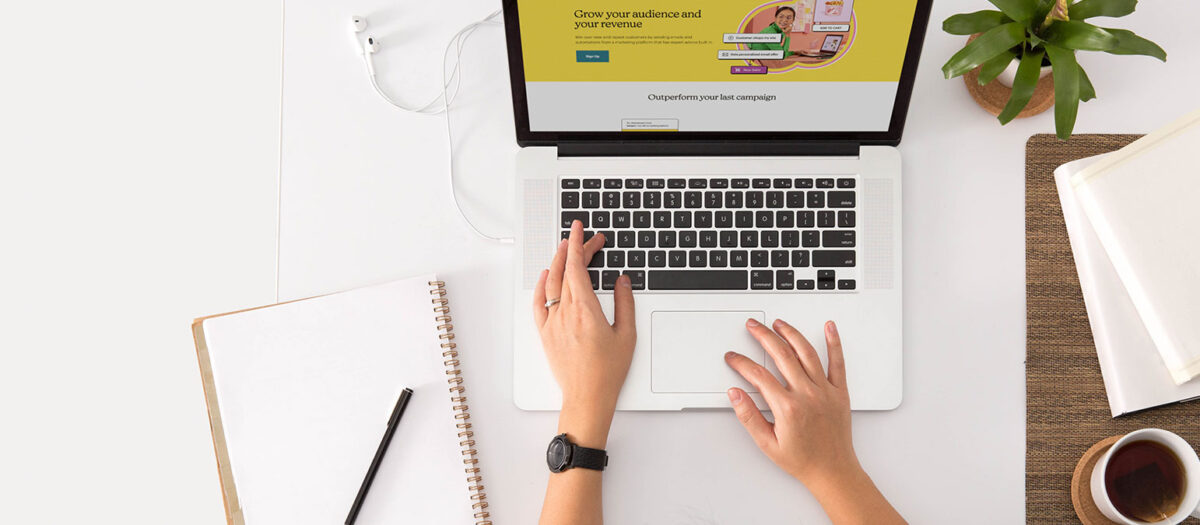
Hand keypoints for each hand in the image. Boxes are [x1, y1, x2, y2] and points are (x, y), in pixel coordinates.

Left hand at [533, 220, 635, 446]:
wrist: (587, 396)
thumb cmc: (607, 371)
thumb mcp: (626, 334)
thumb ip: (625, 303)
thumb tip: (622, 281)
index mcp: (586, 310)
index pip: (577, 267)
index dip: (579, 245)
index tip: (581, 230)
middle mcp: (566, 313)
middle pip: (566, 271)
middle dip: (575, 250)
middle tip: (586, 238)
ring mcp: (552, 323)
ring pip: (551, 284)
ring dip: (558, 262)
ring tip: (566, 248)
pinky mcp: (545, 334)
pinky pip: (539, 303)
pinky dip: (541, 286)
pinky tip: (546, 276)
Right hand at [724, 320, 904, 523]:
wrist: (833, 471)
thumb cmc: (802, 460)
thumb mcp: (767, 443)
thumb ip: (749, 416)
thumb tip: (735, 394)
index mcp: (788, 408)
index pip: (759, 376)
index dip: (742, 362)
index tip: (733, 357)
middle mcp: (807, 395)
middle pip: (782, 355)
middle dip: (763, 336)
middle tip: (753, 326)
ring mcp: (825, 391)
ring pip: (806, 353)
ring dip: (791, 334)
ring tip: (779, 323)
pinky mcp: (839, 392)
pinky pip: (838, 363)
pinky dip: (834, 343)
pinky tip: (829, 327)